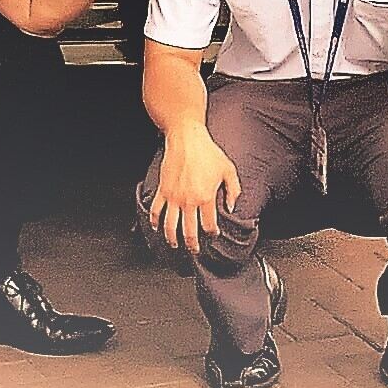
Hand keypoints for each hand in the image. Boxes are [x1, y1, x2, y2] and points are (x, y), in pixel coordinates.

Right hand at [145, 125, 239, 258]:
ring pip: (170, 226)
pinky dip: (155, 221)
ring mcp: (174, 197)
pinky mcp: (163, 190)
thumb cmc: (208, 152)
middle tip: (195, 249)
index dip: (212, 234)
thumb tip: (231, 207)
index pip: (209, 225)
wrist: (186, 138)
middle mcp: (189, 201)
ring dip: (173, 239)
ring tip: (175, 245)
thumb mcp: (228, 170)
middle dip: (193, 244)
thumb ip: (233, 190)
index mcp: (206, 197)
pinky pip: (156, 210)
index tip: (214, 235)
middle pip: (189, 231)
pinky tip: (157, 227)